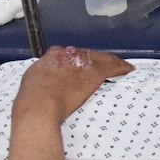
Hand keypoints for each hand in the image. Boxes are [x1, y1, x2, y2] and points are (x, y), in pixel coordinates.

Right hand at [14, 46, 133, 123]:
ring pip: (101, 58)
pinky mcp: (94, 72)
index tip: (82, 66)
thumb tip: (46, 80)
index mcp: (53, 56)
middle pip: (87, 54)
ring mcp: (82, 63)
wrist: (39, 106)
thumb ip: (43, 76)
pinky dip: (122, 67)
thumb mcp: (33, 81)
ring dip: (111, 62)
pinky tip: (128, 70)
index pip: (70, 54)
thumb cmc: (32, 100)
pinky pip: (113, 66)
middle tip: (101, 69)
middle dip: (94, 61)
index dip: (78, 60)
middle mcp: (68, 54)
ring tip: (119, 66)